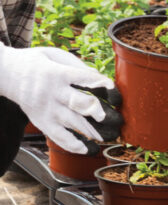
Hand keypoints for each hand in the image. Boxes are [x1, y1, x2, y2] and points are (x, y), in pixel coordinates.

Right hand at [0, 46, 121, 154]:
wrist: (5, 73)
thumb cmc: (37, 64)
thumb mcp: (56, 56)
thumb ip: (79, 66)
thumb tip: (101, 80)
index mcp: (58, 73)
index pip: (85, 79)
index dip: (103, 86)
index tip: (116, 95)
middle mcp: (53, 92)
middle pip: (80, 104)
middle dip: (102, 113)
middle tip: (118, 120)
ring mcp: (46, 109)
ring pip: (73, 123)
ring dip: (95, 133)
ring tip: (112, 137)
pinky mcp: (41, 122)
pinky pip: (59, 137)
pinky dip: (75, 146)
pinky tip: (90, 149)